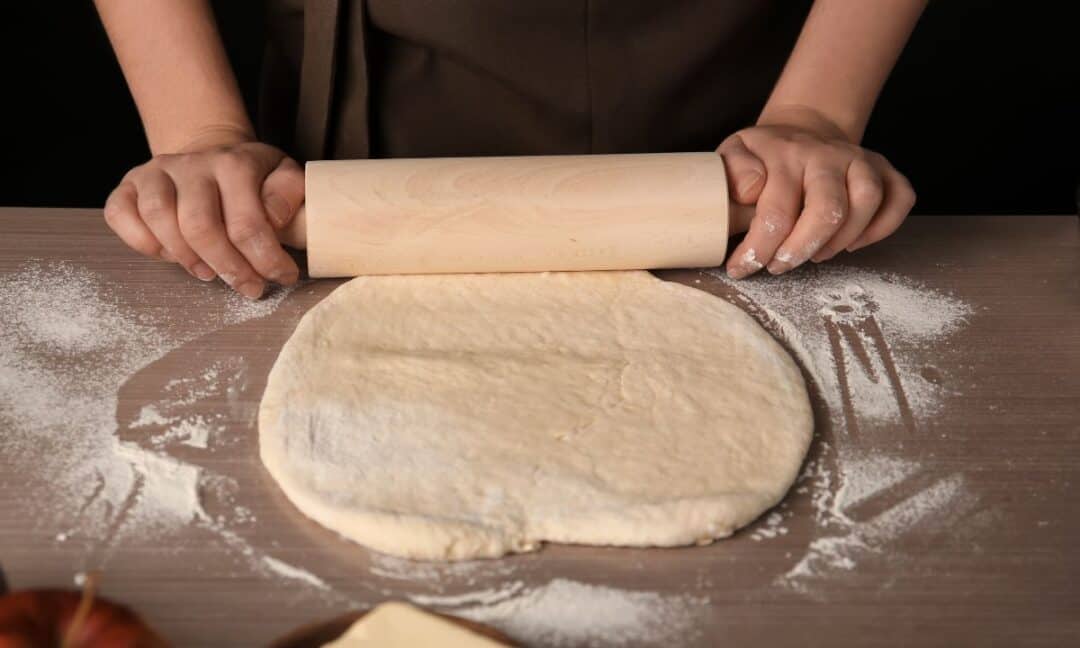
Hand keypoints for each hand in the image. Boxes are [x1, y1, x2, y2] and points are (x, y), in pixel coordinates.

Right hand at [103, 132, 303, 298]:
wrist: (211, 157)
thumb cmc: (253, 179)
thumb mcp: (283, 176)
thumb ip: (288, 193)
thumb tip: (274, 218)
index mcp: (234, 163)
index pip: (247, 222)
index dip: (266, 259)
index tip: (282, 277)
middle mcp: (191, 164)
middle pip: (200, 227)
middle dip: (229, 268)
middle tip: (249, 287)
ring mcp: (155, 173)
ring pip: (160, 221)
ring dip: (187, 258)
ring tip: (210, 273)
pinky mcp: (127, 185)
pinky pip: (121, 216)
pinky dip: (143, 243)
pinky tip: (170, 256)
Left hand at [717, 111, 914, 278]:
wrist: (800, 131)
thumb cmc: (762, 157)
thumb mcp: (732, 154)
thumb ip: (731, 173)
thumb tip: (750, 192)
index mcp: (785, 154)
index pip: (776, 211)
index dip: (758, 249)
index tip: (742, 268)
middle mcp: (827, 154)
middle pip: (827, 210)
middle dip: (800, 250)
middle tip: (779, 266)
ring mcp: (859, 159)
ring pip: (867, 203)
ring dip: (841, 240)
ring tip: (815, 255)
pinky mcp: (884, 169)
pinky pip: (900, 198)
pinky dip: (881, 228)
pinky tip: (852, 243)